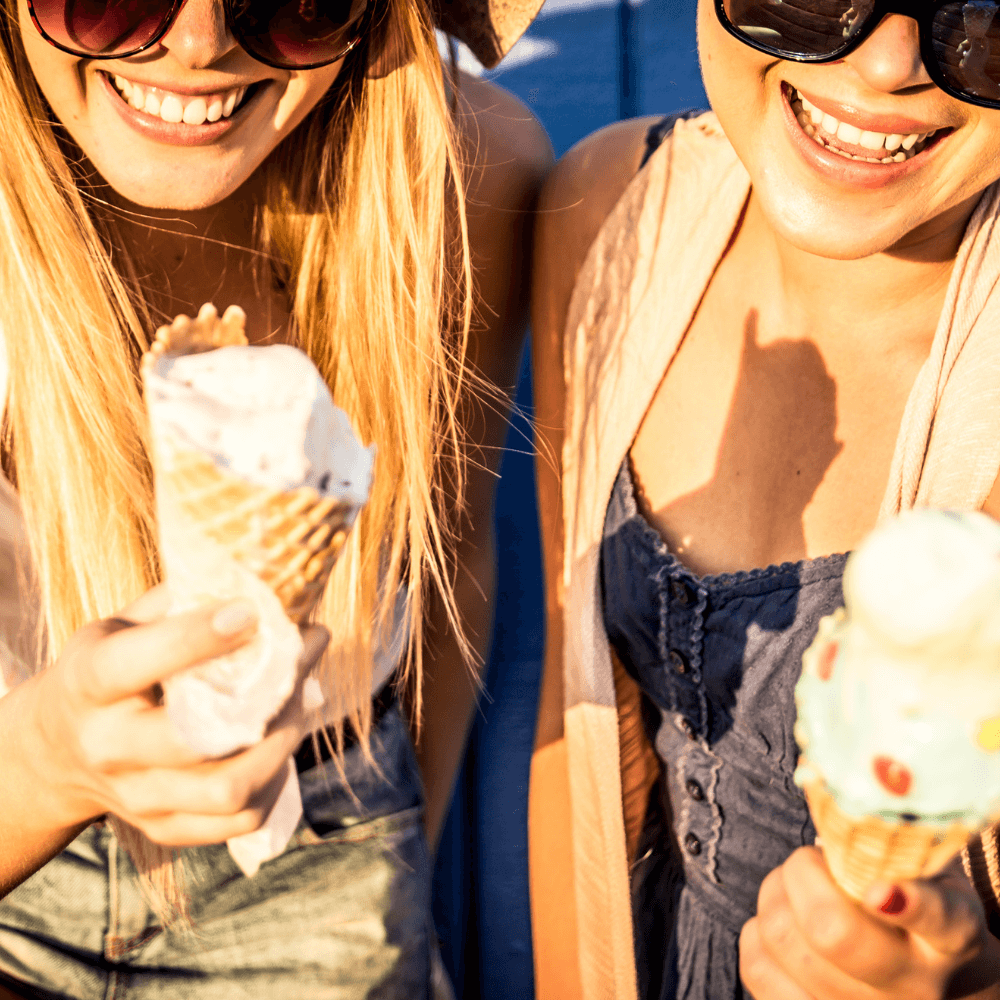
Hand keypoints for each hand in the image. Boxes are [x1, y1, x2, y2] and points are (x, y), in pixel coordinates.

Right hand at [14, 586, 328, 846]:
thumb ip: (178, 601)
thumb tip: (258, 573)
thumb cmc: (107, 667)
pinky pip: (241, 818)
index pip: (139, 663)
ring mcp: (136, 797)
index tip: (252, 610)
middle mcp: (108, 747)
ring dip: (284, 741)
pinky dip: (277, 779)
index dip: (199, 636)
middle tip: (306, 651)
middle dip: (270, 693)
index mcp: (91, 683)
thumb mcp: (121, 624)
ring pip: (230, 788)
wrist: (56, 750)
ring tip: (303, 698)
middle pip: (196, 739)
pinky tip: (283, 740)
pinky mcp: (165, 828)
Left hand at [740, 846, 999, 999]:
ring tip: (793, 887)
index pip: (938, 921)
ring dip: (774, 897)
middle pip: (834, 932)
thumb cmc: (918, 911)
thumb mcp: (929, 877)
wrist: (934, 985)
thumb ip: (895, 849)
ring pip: (785, 942)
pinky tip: (781, 922)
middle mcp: (913, 986)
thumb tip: (839, 809)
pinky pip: (757, 967)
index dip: (909, 904)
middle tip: (807, 860)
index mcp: (950, 937)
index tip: (881, 890)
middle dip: (802, 875)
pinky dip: (755, 933)